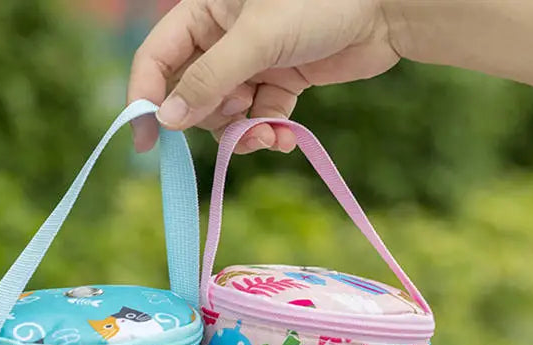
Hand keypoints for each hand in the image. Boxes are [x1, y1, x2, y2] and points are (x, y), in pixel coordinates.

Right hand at [127, 0, 397, 153]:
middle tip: (234, 120)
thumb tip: (167, 119)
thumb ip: (209, 79)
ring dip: (240, 133)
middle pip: (191, 95)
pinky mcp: (280, 84)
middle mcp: (222, 38)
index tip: (147, 142)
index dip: (147, 98)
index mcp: (204, 11)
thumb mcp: (256, 39)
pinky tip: (283, 140)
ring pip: (225, 114)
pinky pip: (258, 119)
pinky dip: (267, 134)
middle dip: (210, 119)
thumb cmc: (319, 3)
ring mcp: (252, 63)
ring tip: (265, 137)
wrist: (386, 9)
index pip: (158, 59)